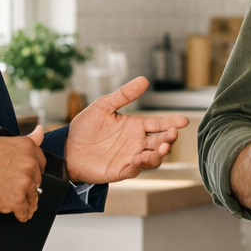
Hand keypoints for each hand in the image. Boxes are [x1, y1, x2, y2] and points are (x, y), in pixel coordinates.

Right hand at [0, 125, 46, 220]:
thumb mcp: (4, 142)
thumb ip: (27, 140)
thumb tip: (40, 131)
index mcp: (28, 147)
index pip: (41, 162)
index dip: (33, 170)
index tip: (28, 175)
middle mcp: (30, 164)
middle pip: (37, 180)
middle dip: (29, 185)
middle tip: (18, 189)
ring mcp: (24, 182)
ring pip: (33, 196)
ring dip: (27, 201)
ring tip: (21, 204)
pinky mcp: (17, 199)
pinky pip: (24, 210)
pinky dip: (21, 214)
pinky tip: (19, 214)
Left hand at [62, 76, 189, 182]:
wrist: (66, 149)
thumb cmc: (85, 127)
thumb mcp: (103, 106)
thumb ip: (123, 95)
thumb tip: (144, 80)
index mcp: (136, 126)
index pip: (158, 124)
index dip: (171, 122)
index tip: (183, 120)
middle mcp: (137, 143)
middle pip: (160, 141)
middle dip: (169, 138)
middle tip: (173, 133)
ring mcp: (131, 157)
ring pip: (153, 157)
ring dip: (160, 153)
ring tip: (163, 147)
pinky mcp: (121, 170)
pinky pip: (135, 169)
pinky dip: (140, 164)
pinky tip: (140, 158)